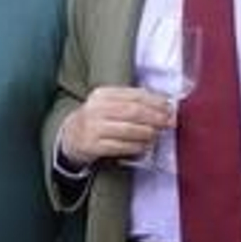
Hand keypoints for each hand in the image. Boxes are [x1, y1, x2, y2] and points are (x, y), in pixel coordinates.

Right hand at [58, 86, 173, 166]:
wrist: (71, 136)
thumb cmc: (97, 119)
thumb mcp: (109, 103)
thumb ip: (132, 101)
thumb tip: (163, 104)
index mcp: (103, 94)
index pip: (134, 95)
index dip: (155, 101)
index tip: (169, 107)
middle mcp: (96, 109)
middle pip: (133, 111)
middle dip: (155, 117)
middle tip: (169, 122)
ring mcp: (94, 127)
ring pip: (129, 130)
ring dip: (148, 133)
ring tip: (156, 134)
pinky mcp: (93, 145)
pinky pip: (121, 146)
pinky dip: (137, 147)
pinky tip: (144, 146)